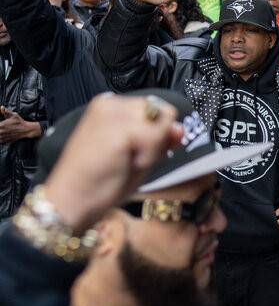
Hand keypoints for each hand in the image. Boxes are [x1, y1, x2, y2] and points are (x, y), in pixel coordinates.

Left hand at [0, 107, 40, 142]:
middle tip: (2, 127)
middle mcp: (1, 131)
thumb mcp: (14, 115)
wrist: (26, 130)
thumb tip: (1, 107)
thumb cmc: (20, 122)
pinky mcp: (4, 140)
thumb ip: (6, 112)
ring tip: (2, 130)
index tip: (1, 124)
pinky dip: (0, 137)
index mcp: (1, 125)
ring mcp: (2, 136)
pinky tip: (2, 134)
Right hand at [44, 93, 180, 233]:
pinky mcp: (119, 129)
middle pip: (162, 114)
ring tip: (125, 161)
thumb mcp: (137, 155)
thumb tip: (180, 127)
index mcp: (110, 106)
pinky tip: (125, 164)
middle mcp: (110, 103)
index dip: (157, 133)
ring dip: (152, 148)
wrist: (72, 202)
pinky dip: (148, 156)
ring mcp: (113, 113)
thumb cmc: (100, 182)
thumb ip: (160, 138)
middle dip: (155, 140)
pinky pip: (156, 138)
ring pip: (161, 124)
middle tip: (128, 159)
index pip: (156, 110)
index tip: (136, 152)